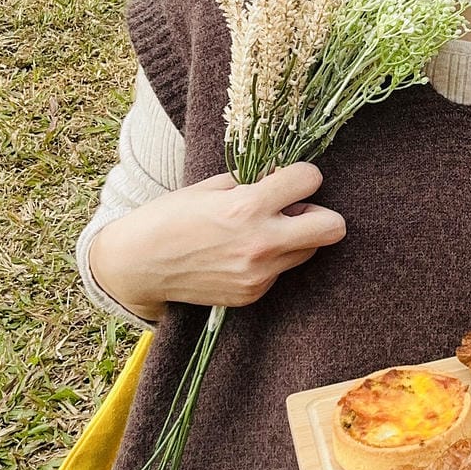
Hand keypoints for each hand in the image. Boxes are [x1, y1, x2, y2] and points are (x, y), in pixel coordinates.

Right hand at [88, 162, 345, 320]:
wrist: (136, 266)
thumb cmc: (169, 217)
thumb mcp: (210, 187)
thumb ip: (252, 182)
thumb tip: (282, 179)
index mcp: (247, 207)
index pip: (311, 180)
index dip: (305, 175)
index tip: (292, 178)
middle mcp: (260, 243)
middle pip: (334, 228)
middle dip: (323, 213)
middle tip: (296, 209)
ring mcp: (258, 274)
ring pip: (310, 251)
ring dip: (298, 237)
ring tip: (265, 230)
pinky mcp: (252, 294)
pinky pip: (281, 270)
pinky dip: (272, 259)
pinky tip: (241, 253)